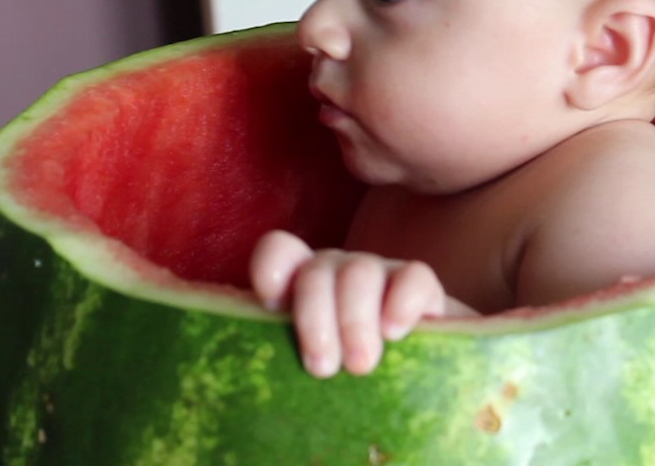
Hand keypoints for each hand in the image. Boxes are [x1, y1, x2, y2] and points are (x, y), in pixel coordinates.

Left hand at [249, 230, 446, 377]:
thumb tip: (233, 403)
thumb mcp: (311, 372)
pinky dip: (402, 303)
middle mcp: (337, 272)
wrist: (415, 385)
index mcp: (300, 286)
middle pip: (317, 270)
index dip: (271, 268)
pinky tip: (395, 334)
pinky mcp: (421, 285)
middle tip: (322, 369)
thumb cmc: (346, 387)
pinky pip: (414, 276)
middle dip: (316, 318)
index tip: (271, 305)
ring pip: (361, 271)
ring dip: (354, 320)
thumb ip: (280, 366)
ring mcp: (380, 273)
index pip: (279, 252)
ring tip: (360, 366)